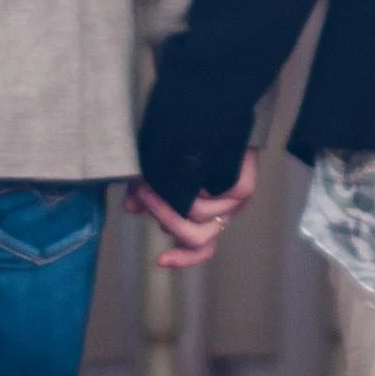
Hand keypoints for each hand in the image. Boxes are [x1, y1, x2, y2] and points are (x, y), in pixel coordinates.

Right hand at [125, 151, 258, 268]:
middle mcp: (222, 214)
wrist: (215, 114)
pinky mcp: (244, 190)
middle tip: (143, 195)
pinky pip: (211, 199)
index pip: (198, 248)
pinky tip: (185, 165)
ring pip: (198, 216)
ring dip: (171, 199)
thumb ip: (147, 193)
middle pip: (195, 239)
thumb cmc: (188, 146)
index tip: (158, 261)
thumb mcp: (160, 173)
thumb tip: (130, 209)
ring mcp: (235, 203)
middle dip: (164, 218)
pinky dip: (192, 185)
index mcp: (205, 216)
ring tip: (154, 176)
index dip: (181, 259)